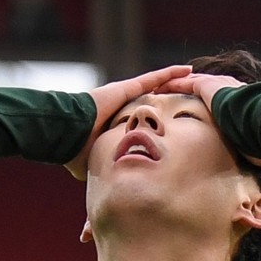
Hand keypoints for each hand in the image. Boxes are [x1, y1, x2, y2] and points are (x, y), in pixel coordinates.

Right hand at [64, 65, 192, 179]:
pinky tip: (186, 70)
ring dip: (173, 80)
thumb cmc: (76, 151)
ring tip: (192, 76)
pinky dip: (169, 73)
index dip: (155, 119)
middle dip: (169, 96)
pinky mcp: (125, 88)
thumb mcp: (97, 164)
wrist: (68, 134)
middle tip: (188, 95)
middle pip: (151, 100)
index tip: (169, 122)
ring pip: (155, 85)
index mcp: (116, 123)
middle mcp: (122, 107)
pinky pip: (152, 79)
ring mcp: (124, 95)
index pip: (141, 120)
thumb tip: (109, 191)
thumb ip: (107, 172)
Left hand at [155, 72, 260, 173]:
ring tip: (161, 94)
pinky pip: (185, 84)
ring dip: (177, 88)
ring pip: (193, 84)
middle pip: (207, 90)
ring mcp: (220, 86)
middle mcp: (233, 89)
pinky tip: (159, 90)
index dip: (214, 106)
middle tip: (175, 102)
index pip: (226, 102)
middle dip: (192, 94)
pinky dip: (172, 86)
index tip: (204, 113)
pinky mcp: (209, 86)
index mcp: (245, 103)